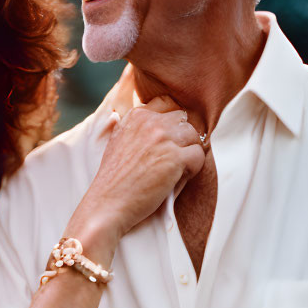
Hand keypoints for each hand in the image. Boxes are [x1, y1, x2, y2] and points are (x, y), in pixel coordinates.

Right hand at [69, 96, 204, 251]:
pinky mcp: (175, 157)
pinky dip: (192, 169)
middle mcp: (150, 121)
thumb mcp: (118, 141)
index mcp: (136, 115)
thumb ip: (137, 127)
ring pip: (195, 136)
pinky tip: (175, 179)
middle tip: (171, 159)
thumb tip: (163, 122)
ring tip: (174, 170)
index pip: (167, 104)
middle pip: (184, 120)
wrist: (108, 204)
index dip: (171, 124)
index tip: (165, 142)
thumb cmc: (114, 179)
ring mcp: (163, 138)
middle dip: (182, 138)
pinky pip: (199, 156)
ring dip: (189, 153)